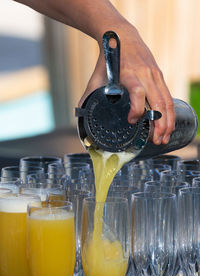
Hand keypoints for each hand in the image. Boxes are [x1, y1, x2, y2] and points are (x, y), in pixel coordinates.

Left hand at [79, 24, 174, 144]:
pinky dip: (170, 113)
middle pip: (158, 102)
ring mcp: (155, 75)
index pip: (138, 92)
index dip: (136, 109)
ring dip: (168, 122)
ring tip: (164, 138)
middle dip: (159, 125)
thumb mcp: (97, 76)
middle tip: (156, 141)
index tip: (131, 121)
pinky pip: (168, 97)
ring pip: (167, 102)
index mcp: (129, 73)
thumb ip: (89, 95)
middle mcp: (145, 74)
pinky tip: (168, 124)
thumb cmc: (110, 57)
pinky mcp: (160, 76)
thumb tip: (79, 114)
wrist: (123, 36)